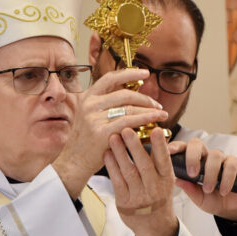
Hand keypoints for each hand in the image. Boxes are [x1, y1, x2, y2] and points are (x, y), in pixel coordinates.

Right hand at [52, 68, 167, 198]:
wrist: (73, 162)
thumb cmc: (87, 140)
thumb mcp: (91, 115)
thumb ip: (108, 104)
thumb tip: (134, 93)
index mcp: (88, 97)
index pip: (111, 78)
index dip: (129, 73)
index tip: (145, 73)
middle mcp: (89, 104)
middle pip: (124, 94)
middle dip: (145, 98)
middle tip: (157, 104)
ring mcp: (94, 118)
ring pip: (129, 108)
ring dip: (149, 110)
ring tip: (162, 114)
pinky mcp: (101, 132)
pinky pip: (129, 122)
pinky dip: (145, 119)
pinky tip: (155, 120)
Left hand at [104, 125, 178, 235]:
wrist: (155, 226)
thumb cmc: (159, 196)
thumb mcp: (165, 179)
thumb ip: (160, 160)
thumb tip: (154, 132)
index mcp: (166, 180)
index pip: (164, 160)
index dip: (160, 146)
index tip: (156, 130)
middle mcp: (154, 188)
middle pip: (144, 165)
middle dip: (135, 146)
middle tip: (127, 129)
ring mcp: (139, 196)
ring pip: (128, 172)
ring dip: (120, 153)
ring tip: (113, 137)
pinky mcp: (124, 202)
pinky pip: (117, 181)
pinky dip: (111, 166)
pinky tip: (107, 154)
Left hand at [169, 138, 236, 221]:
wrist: (231, 208)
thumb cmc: (211, 199)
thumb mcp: (198, 198)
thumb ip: (189, 189)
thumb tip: (176, 180)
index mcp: (194, 162)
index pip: (184, 148)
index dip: (176, 146)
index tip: (169, 151)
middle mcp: (207, 157)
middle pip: (197, 144)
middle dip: (192, 157)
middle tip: (192, 174)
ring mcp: (222, 159)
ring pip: (215, 155)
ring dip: (210, 173)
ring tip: (208, 189)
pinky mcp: (236, 164)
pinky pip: (231, 165)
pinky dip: (226, 179)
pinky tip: (223, 191)